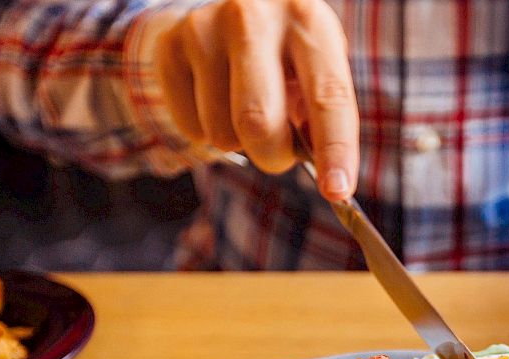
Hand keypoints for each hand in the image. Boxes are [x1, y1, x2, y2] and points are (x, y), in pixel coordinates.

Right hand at [151, 0, 357, 199]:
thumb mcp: (319, 69)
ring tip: (245, 110)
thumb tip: (327, 178)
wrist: (237, 10)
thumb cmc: (290, 53)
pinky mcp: (171, 46)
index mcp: (307, 20)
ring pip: (221, 133)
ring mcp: (205, 28)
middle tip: (279, 154)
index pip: (327, 96)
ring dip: (239, 143)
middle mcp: (254, 17)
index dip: (335, 149)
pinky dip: (208, 132)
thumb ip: (323, 118)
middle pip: (259, 122)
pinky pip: (191, 129)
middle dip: (273, 157)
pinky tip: (217, 101)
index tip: (337, 191)